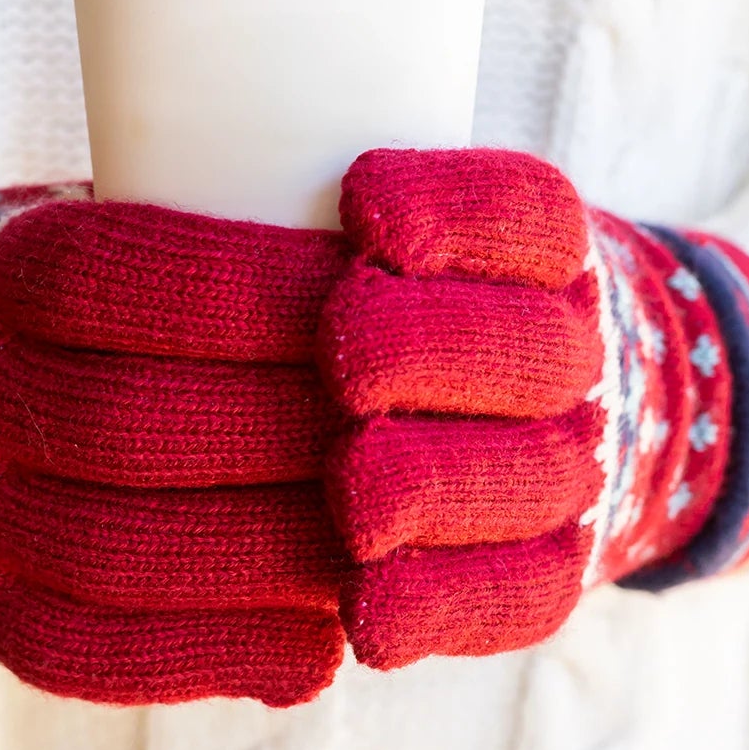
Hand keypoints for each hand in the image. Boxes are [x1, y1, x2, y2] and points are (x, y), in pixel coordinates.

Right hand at [0, 180, 350, 706]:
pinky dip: (213, 656)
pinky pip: (89, 652)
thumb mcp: (90, 226)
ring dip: (271, 556)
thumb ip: (206, 261)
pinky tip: (316, 650)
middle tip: (412, 432)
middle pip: (129, 421)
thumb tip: (398, 300)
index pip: (119, 274)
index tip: (376, 288)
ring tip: (389, 549)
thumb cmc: (42, 299)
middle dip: (289, 429)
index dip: (258, 288)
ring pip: (116, 552)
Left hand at [317, 147, 748, 668]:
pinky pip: (514, 598)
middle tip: (343, 355)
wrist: (544, 424)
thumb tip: (177, 137)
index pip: (525, 216)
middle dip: (429, 350)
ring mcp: (566, 473)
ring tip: (352, 492)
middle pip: (531, 351)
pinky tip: (367, 611)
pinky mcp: (544, 576)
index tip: (361, 206)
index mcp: (545, 257)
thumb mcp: (407, 249)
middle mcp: (571, 361)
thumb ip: (339, 236)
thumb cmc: (416, 317)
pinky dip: (441, 607)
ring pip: (527, 483)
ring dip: (437, 487)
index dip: (451, 211)